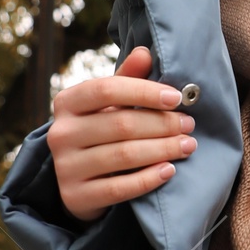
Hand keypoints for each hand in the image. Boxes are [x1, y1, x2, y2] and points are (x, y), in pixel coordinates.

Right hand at [46, 46, 195, 219]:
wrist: (80, 182)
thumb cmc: (101, 132)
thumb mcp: (110, 104)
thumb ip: (127, 78)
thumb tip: (146, 52)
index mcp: (67, 103)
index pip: (107, 88)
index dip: (144, 91)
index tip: (177, 98)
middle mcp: (60, 133)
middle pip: (120, 124)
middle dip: (162, 124)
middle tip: (189, 125)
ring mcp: (65, 167)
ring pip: (123, 156)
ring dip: (162, 149)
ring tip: (188, 145)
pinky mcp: (75, 196)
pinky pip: (119, 188)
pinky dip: (149, 179)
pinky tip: (170, 170)